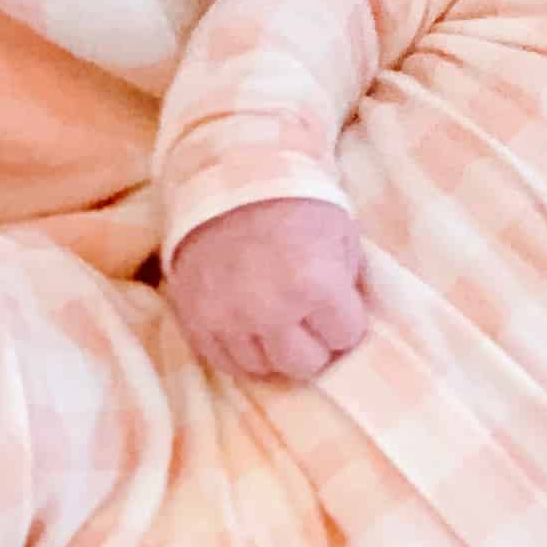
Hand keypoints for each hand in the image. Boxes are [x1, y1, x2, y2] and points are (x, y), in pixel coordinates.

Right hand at [165, 196, 369, 380]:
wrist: (231, 177)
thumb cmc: (297, 202)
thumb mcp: (343, 234)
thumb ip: (349, 285)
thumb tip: (347, 324)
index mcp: (313, 285)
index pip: (346, 336)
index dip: (345, 318)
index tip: (336, 301)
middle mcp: (269, 310)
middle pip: (305, 364)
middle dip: (314, 342)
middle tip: (308, 315)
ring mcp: (228, 319)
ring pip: (264, 368)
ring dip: (276, 348)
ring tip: (277, 317)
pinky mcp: (196, 321)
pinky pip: (225, 363)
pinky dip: (242, 349)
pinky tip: (251, 325)